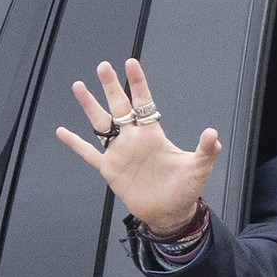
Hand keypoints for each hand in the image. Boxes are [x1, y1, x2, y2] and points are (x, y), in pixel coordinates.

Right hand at [56, 58, 221, 234]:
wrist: (170, 212)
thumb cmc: (184, 189)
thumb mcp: (198, 168)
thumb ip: (206, 150)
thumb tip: (213, 134)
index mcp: (153, 134)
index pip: (144, 103)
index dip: (138, 83)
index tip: (131, 64)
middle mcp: (133, 139)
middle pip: (119, 106)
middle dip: (111, 86)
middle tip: (103, 66)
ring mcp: (119, 152)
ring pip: (101, 124)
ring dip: (90, 106)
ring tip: (79, 86)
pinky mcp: (110, 169)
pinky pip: (89, 153)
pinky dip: (76, 143)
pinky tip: (62, 132)